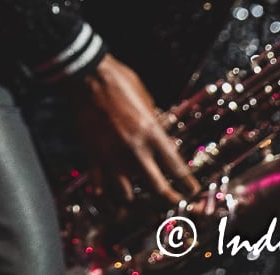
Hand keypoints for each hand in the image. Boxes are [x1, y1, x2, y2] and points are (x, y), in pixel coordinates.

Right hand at [72, 54, 199, 203]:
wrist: (88, 76)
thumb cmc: (121, 82)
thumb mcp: (147, 100)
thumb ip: (155, 123)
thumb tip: (163, 135)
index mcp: (152, 133)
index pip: (177, 169)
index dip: (188, 185)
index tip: (192, 192)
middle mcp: (134, 149)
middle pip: (158, 189)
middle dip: (170, 200)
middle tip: (176, 203)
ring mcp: (111, 155)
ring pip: (126, 195)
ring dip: (135, 202)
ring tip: (140, 204)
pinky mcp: (92, 155)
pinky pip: (99, 186)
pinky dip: (105, 197)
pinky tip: (109, 201)